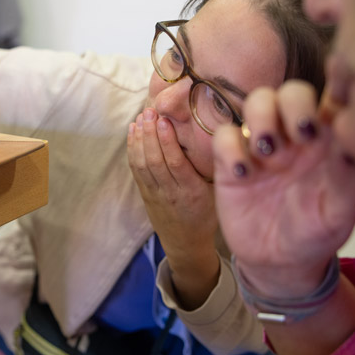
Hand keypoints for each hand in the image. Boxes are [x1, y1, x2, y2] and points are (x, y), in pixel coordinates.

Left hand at [127, 108, 217, 253]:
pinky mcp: (145, 193)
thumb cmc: (207, 215)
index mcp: (192, 193)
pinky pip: (136, 169)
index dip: (167, 141)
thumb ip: (216, 170)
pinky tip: (133, 132)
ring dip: (138, 139)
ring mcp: (154, 194)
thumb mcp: (218, 195)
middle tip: (149, 111)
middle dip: (150, 134)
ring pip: (142, 164)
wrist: (186, 244)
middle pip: (155, 161)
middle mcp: (170, 193)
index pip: (176, 164)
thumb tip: (221, 136)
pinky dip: (132, 149)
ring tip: (140, 117)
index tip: (164, 121)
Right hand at [212, 81, 354, 297]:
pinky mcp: (229, 160)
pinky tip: (242, 174)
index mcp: (326, 141)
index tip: (324, 124)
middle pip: (290, 91)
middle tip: (299, 135)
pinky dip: (230, 148)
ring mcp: (261, 144)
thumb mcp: (339, 213)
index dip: (328, 98)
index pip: (330, 99)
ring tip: (267, 153)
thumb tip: (345, 140)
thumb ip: (346, 178)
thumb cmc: (315, 233)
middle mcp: (294, 135)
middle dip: (292, 104)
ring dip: (262, 118)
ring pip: (257, 101)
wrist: (277, 262)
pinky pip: (224, 135)